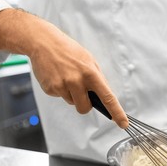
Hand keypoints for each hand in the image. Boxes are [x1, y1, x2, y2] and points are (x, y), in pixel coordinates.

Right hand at [0, 8, 128, 128]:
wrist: (43, 42)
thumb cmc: (69, 51)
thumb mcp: (89, 61)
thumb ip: (98, 79)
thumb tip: (105, 97)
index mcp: (91, 73)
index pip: (108, 97)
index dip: (117, 112)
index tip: (123, 123)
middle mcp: (77, 81)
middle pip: (85, 108)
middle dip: (85, 104)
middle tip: (81, 90)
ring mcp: (62, 85)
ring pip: (72, 103)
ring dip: (71, 95)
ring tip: (66, 77)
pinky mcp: (50, 88)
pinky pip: (60, 97)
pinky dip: (60, 90)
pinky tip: (57, 76)